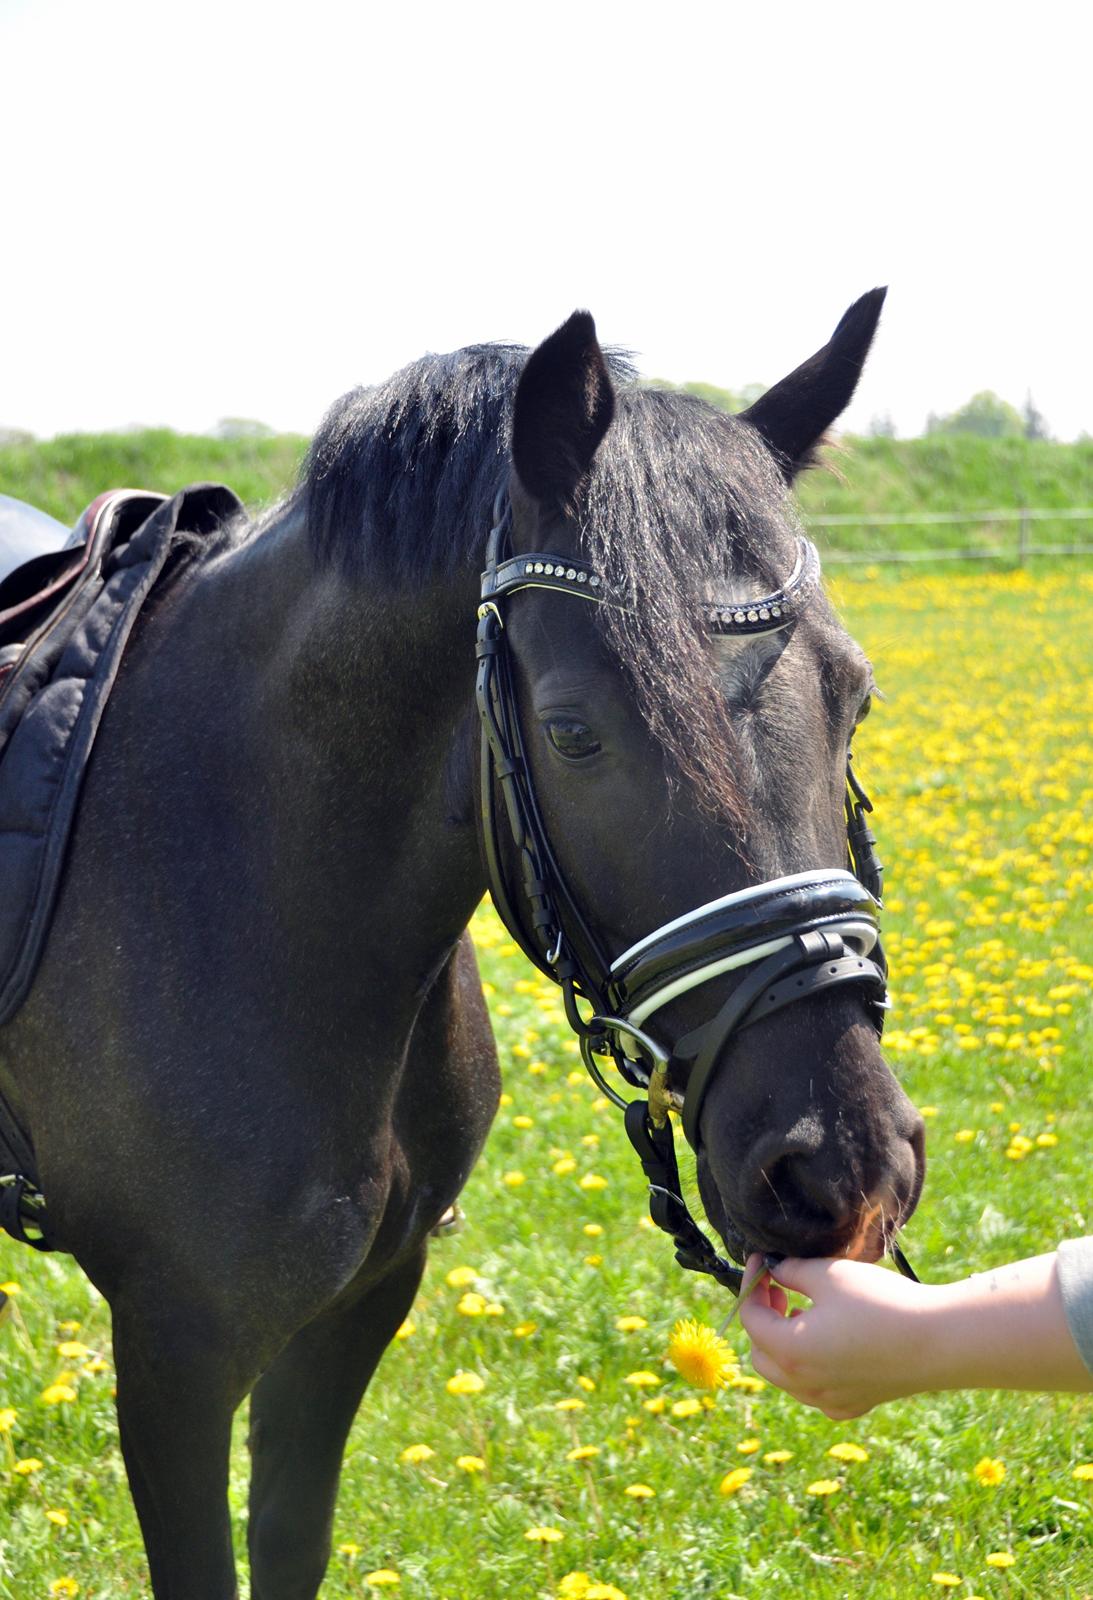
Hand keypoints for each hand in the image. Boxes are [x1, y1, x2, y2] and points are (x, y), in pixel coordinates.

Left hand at [738, 1253, 942, 1418]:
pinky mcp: (854, 1405)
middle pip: (761, 1353)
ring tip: (801, 1310)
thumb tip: (774, 1269)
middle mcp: (805, 1385)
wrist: (939, 1341)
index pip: (751, 1318)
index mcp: (791, 1351)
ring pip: (786, 1377)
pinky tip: (828, 1342)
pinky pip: (816, 1391)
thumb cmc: (881, 1303)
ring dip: (783, 1343)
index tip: (761, 1261)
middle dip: (762, 1318)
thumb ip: (792, 1271)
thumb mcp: (829, 1275)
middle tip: (779, 1287)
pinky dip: (809, 1368)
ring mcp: (830, 1401)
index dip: (751, 1284)